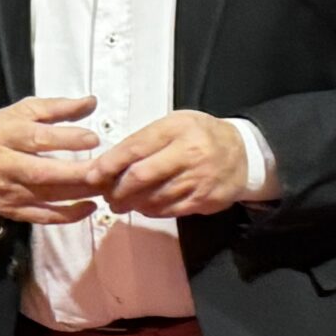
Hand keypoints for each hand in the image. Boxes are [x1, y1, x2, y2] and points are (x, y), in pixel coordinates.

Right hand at [0, 96, 104, 224]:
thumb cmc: (3, 132)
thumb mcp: (24, 111)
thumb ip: (57, 107)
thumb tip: (92, 102)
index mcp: (5, 135)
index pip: (37, 139)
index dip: (66, 139)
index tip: (94, 140)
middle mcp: (2, 165)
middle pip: (42, 172)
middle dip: (76, 173)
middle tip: (106, 170)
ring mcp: (6, 191)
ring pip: (46, 195)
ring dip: (79, 193)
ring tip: (106, 185)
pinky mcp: (11, 210)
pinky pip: (42, 217)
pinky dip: (67, 215)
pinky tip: (90, 207)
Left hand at [81, 110, 256, 216]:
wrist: (243, 154)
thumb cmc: (199, 135)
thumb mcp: (174, 125)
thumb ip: (144, 140)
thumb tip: (109, 161)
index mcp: (178, 129)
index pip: (136, 148)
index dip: (110, 164)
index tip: (92, 174)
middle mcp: (189, 154)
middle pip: (141, 176)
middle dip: (117, 189)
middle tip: (106, 194)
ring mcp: (198, 180)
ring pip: (153, 197)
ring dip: (130, 203)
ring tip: (119, 202)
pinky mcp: (204, 200)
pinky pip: (168, 211)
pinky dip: (150, 210)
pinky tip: (142, 206)